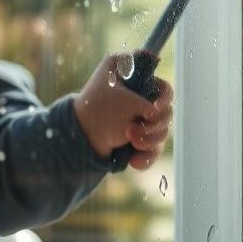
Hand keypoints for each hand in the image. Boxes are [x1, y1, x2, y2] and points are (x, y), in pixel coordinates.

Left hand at [73, 54, 173, 169]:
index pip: (163, 87)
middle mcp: (138, 97)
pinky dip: (146, 156)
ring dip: (149, 140)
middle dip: (153, 125)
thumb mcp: (124, 101)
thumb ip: (149, 102)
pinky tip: (134, 161)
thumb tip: (159, 110)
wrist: (77, 139)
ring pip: (161, 131)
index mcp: (134, 80)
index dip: (165, 98)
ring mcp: (139, 119)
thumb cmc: (96, 111)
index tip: (155, 108)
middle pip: (166, 112)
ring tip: (129, 141)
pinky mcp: (137, 139)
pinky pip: (153, 149)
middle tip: (130, 130)